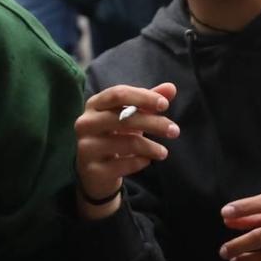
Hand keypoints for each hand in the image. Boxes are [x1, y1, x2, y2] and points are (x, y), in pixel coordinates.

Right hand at [74, 82, 178, 214]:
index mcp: (94, 105)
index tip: (165, 105)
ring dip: (151, 147)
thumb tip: (171, 88)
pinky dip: (141, 162)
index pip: (118, 94)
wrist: (95, 172)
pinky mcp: (93, 170)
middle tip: (175, 131)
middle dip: (154, 123)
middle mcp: (85, 124)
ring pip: (127, 143)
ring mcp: (87, 148)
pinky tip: (147, 161)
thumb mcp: (130, 116)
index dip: (143, 97)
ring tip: (163, 152)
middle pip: (124, 118)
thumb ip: (148, 101)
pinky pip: (125, 164)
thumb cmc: (114, 136)